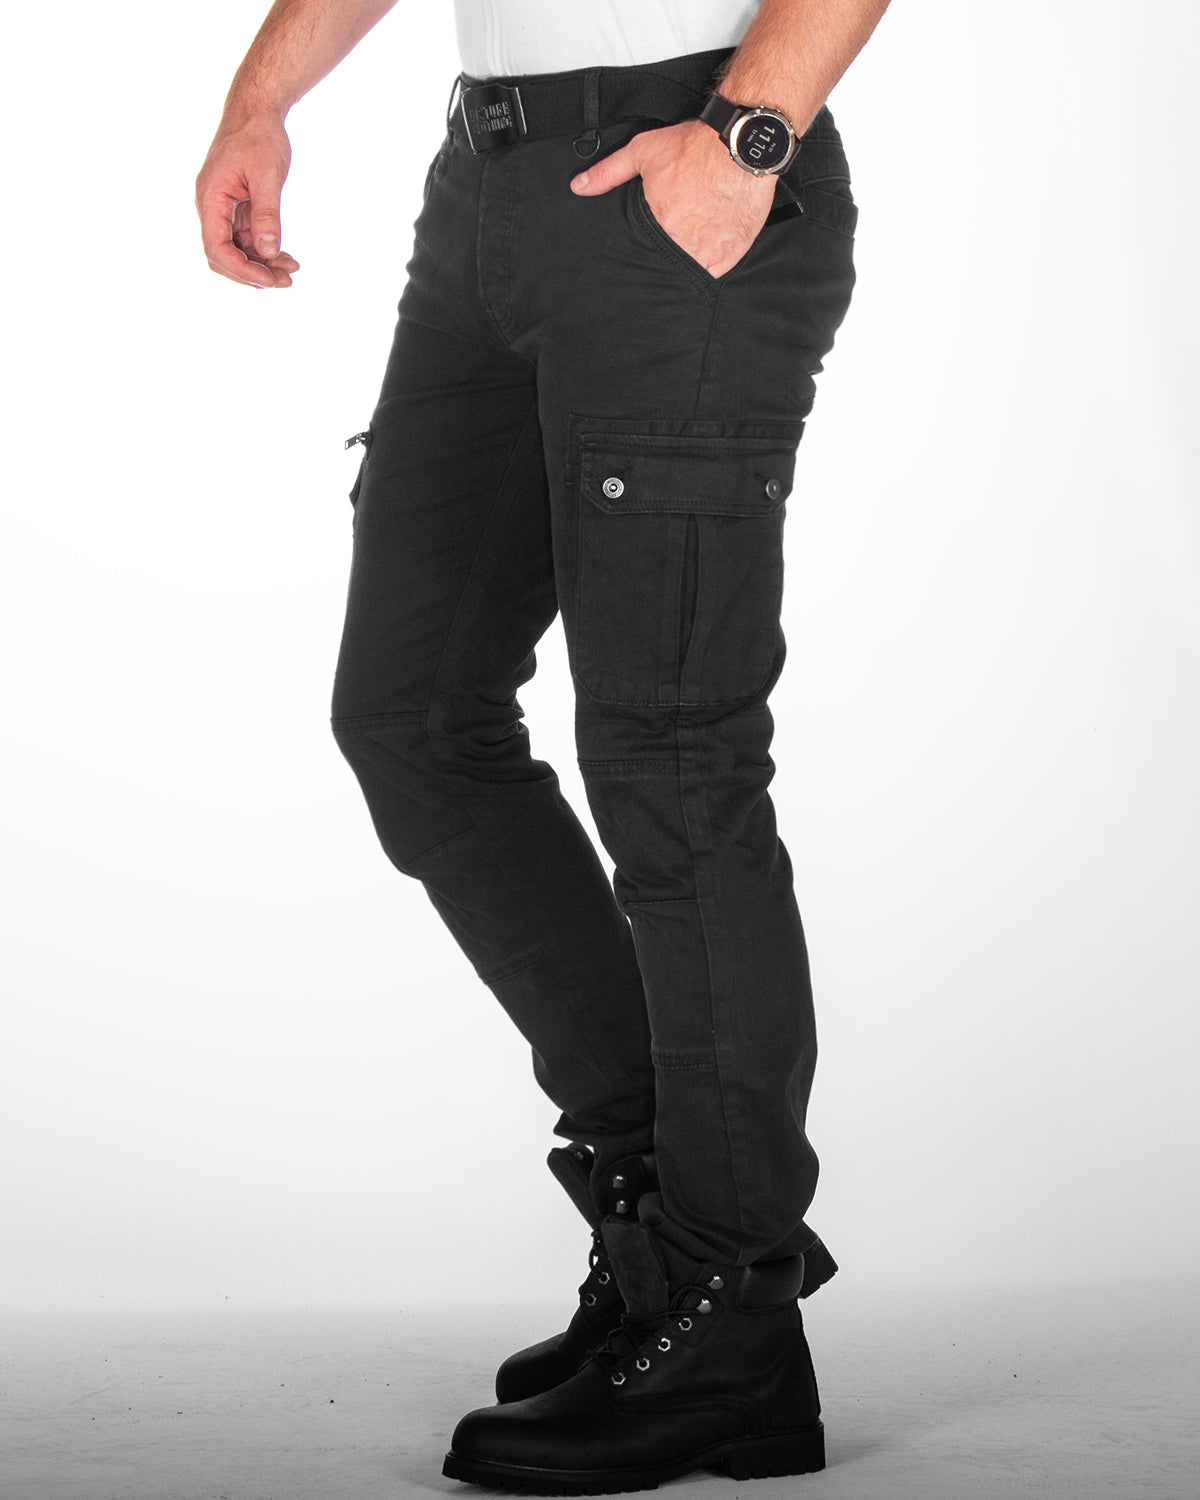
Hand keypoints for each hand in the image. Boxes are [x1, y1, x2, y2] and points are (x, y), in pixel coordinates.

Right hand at [195, 112, 300, 288]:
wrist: (256, 111)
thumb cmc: (259, 135)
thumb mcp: (268, 175)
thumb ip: (267, 214)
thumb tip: (269, 250)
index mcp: (210, 198)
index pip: (216, 248)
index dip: (242, 269)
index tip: (270, 279)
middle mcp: (212, 207)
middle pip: (223, 255)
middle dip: (252, 273)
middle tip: (285, 281)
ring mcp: (223, 209)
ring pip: (237, 250)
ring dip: (263, 264)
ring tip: (292, 272)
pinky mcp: (237, 208)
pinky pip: (247, 238)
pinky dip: (265, 250)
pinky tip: (286, 257)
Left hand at [570, 119, 776, 278]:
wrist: (740, 144)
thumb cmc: (692, 147)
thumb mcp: (642, 153)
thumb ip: (608, 173)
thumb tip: (578, 187)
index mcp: (659, 228)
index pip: (647, 254)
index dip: (650, 249)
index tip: (656, 239)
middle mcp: (683, 246)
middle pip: (671, 263)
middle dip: (671, 255)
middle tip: (677, 238)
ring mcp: (710, 253)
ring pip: (696, 269)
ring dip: (694, 260)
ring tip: (696, 240)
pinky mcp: (734, 252)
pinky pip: (720, 268)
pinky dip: (716, 259)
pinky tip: (714, 242)